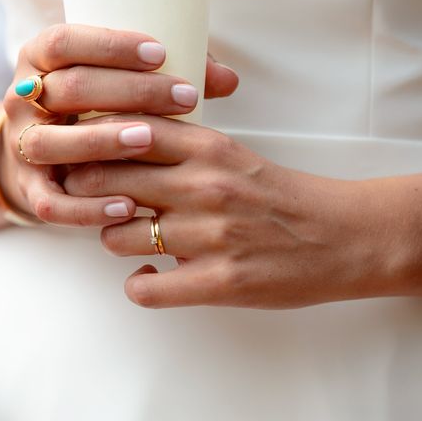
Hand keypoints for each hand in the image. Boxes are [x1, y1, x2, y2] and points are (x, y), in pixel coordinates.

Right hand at [0, 24, 238, 226]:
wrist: (43, 157)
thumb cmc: (93, 109)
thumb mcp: (116, 81)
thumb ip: (165, 75)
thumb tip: (227, 79)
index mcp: (41, 60)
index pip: (65, 42)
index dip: (111, 46)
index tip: (161, 53)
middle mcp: (25, 100)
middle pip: (68, 88)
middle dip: (130, 92)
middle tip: (185, 98)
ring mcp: (21, 146)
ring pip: (50, 143)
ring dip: (101, 141)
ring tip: (149, 141)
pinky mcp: (30, 190)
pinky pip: (50, 204)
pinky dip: (88, 207)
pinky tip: (129, 206)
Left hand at [64, 115, 391, 308]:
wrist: (342, 235)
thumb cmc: (281, 195)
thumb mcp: (232, 155)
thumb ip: (179, 149)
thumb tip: (118, 149)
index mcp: (207, 148)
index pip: (122, 132)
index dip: (89, 145)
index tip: (79, 156)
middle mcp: (203, 186)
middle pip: (105, 181)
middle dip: (86, 192)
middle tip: (91, 201)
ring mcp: (210, 235)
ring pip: (117, 236)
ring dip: (115, 240)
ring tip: (133, 240)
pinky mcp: (220, 281)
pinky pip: (145, 290)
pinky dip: (138, 285)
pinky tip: (150, 277)